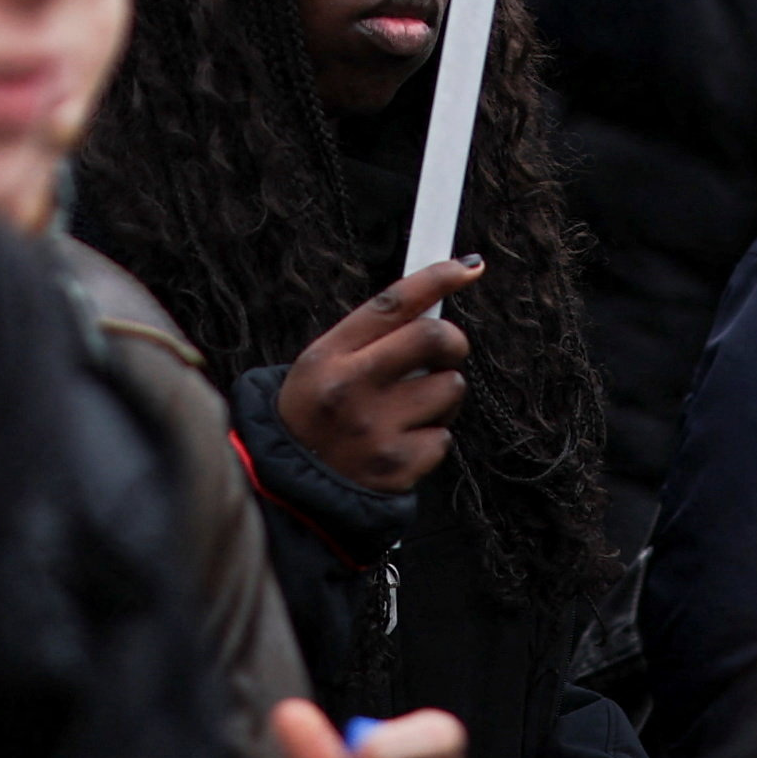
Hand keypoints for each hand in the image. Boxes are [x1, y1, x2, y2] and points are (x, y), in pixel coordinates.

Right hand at [278, 261, 472, 489]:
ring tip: (410, 410)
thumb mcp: (321, 365)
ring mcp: (376, 430)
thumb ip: (370, 336)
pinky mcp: (397, 467)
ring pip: (449, 387)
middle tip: (443, 353)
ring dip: (442, 395)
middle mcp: (351, 390)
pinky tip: (402, 444)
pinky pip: (444, 438)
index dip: (436, 278)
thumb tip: (433, 303)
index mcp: (328, 357)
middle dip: (452, 342)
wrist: (289, 489)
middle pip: (434, 338)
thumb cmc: (314, 417)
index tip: (467, 268)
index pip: (392, 304)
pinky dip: (431, 439)